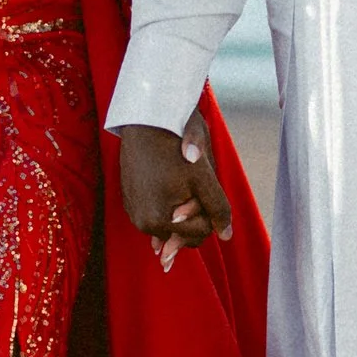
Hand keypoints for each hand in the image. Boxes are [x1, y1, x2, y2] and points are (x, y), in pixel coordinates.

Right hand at [117, 112, 232, 271]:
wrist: (145, 120)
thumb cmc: (177, 145)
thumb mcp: (204, 176)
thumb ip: (217, 208)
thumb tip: (226, 236)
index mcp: (160, 220)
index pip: (200, 232)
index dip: (209, 209)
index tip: (201, 184)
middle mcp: (142, 222)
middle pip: (184, 232)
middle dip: (195, 213)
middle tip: (191, 182)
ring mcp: (134, 211)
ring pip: (171, 223)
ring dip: (181, 209)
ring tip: (178, 180)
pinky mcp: (129, 200)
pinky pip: (155, 213)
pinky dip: (166, 205)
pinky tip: (168, 184)